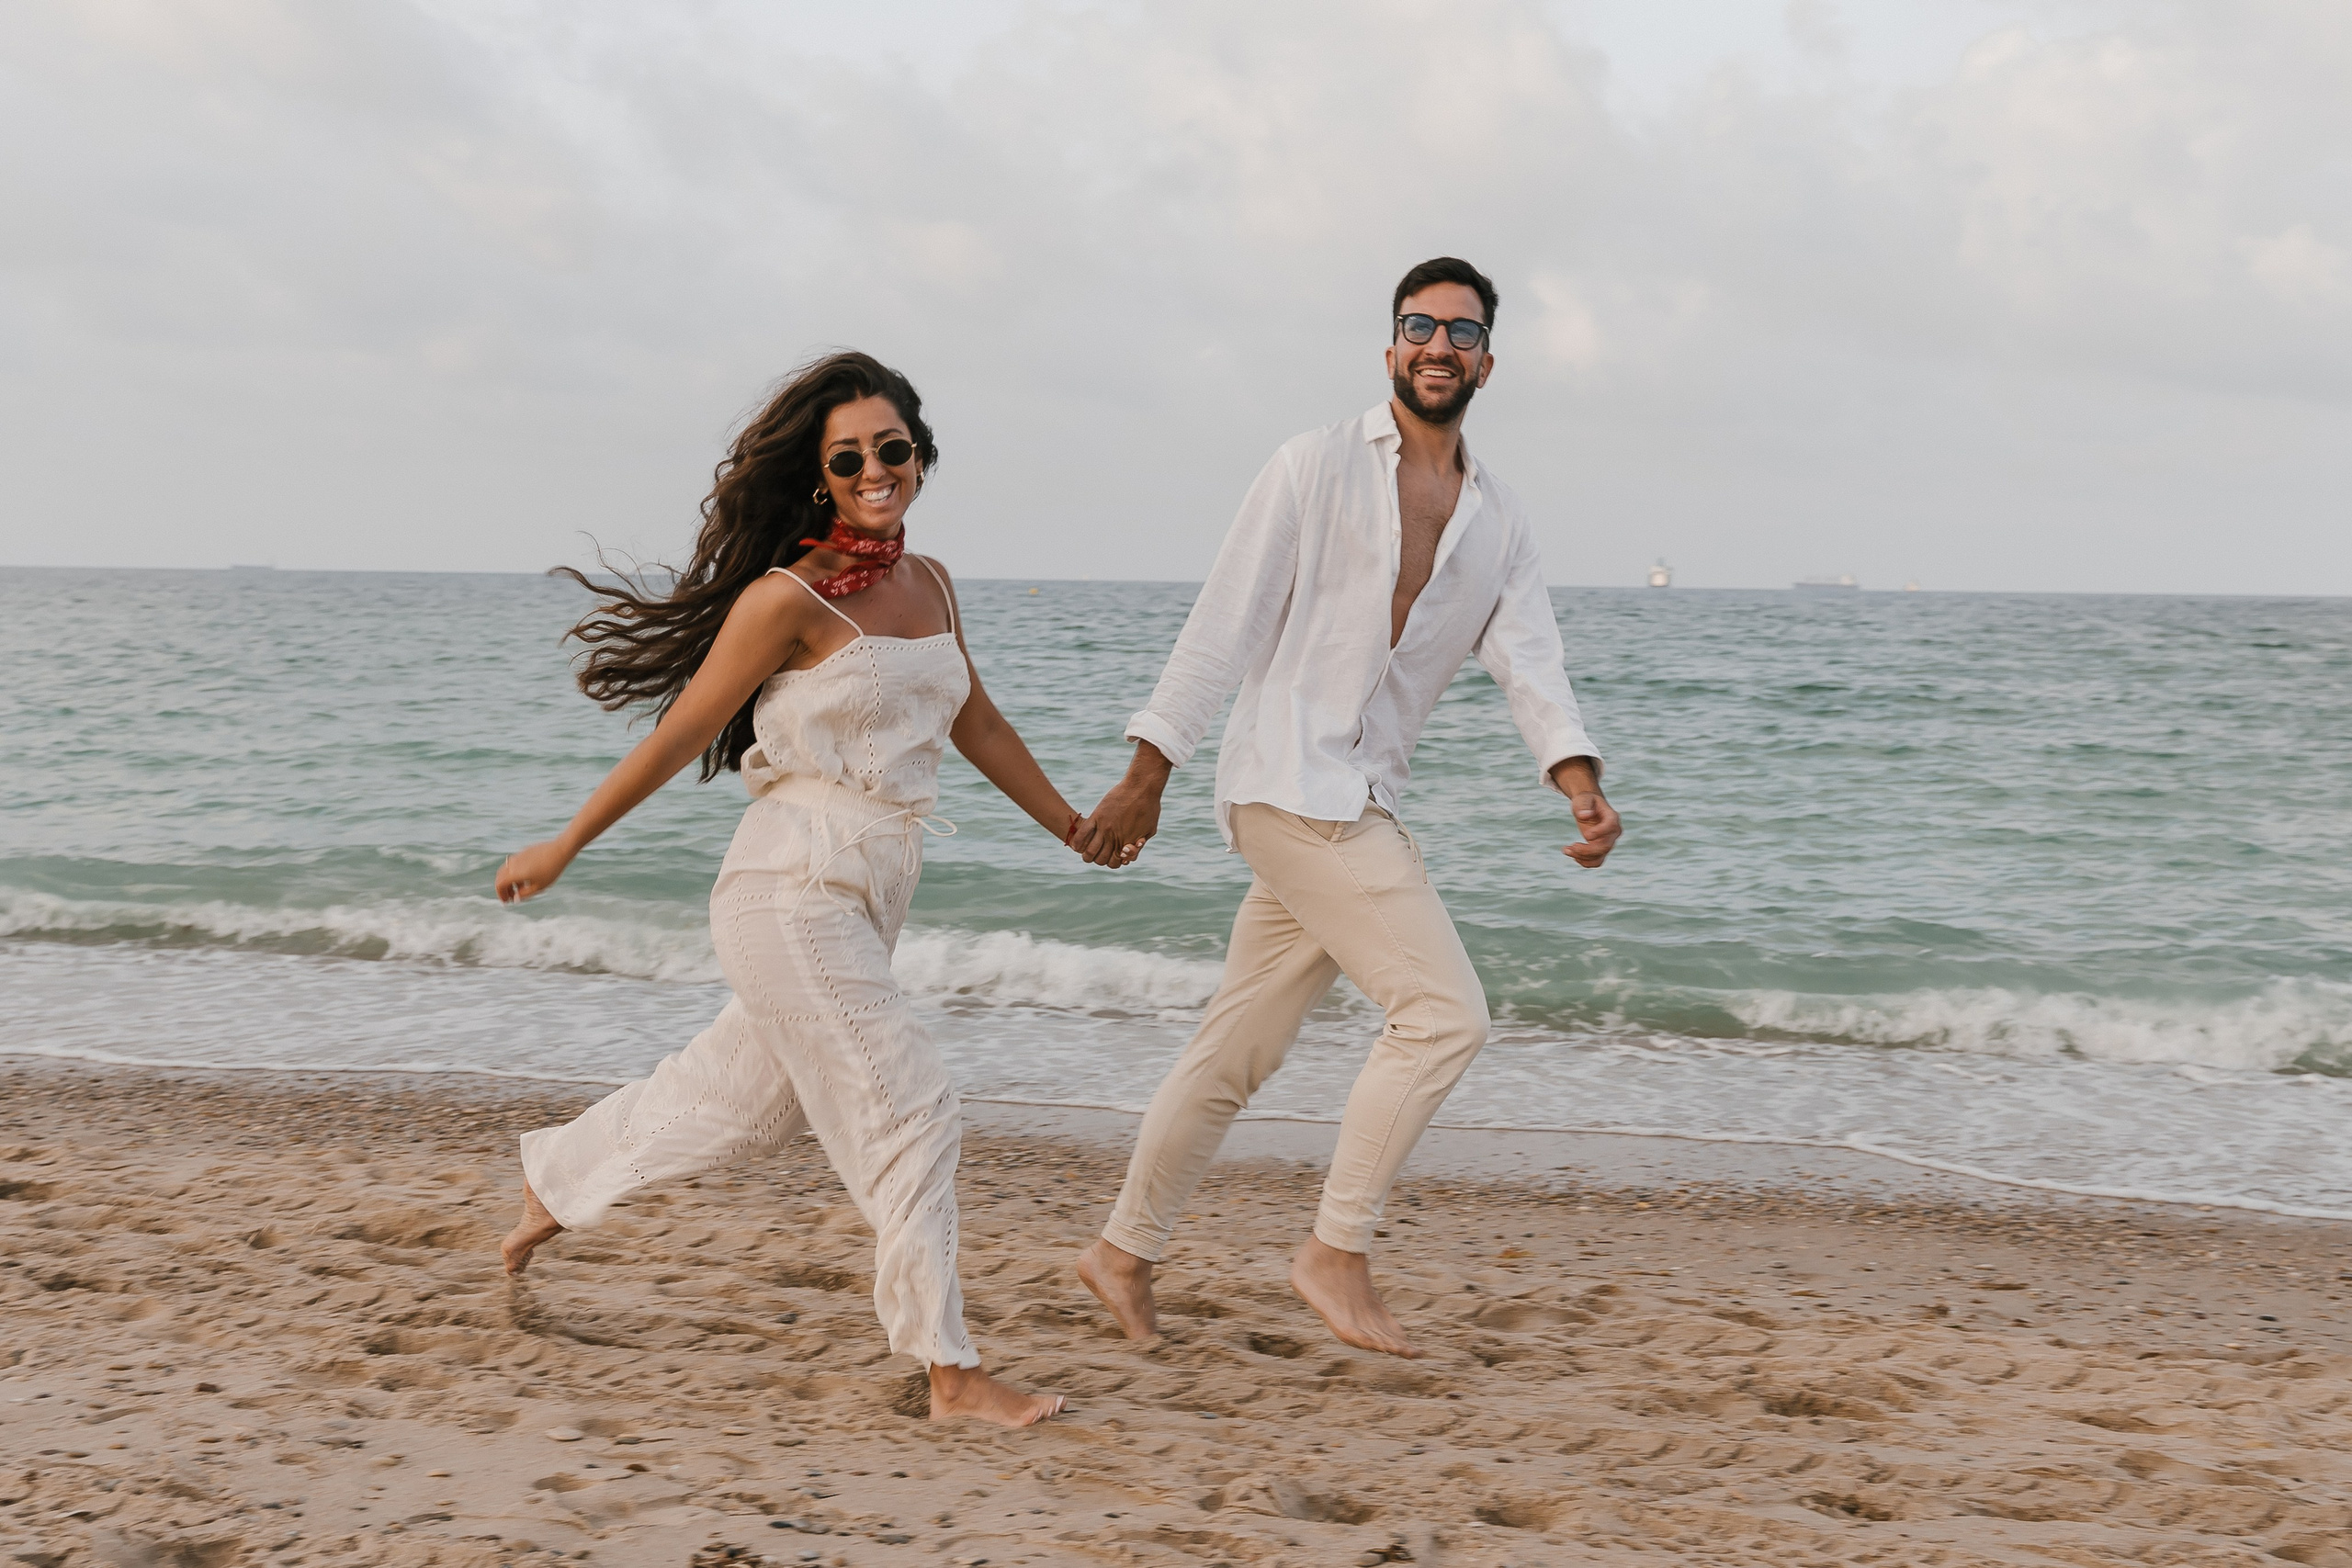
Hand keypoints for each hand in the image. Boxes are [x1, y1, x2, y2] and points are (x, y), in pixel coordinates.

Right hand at [496, 840, 572, 902]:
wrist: (560, 850)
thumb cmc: (551, 870)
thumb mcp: (539, 887)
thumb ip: (525, 894)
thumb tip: (515, 899)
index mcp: (514, 873)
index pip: (499, 885)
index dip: (501, 894)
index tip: (506, 902)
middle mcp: (513, 864)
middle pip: (500, 877)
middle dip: (504, 888)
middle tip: (511, 897)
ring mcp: (518, 856)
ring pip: (507, 870)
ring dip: (509, 880)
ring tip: (519, 888)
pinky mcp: (523, 852)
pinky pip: (514, 864)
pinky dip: (514, 873)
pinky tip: (526, 878)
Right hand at [1076, 754, 1167, 868]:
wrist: (1142, 787)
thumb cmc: (1149, 808)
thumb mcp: (1149, 831)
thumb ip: (1139, 845)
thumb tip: (1128, 855)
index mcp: (1127, 843)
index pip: (1114, 864)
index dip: (1112, 862)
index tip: (1112, 856)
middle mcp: (1114, 838)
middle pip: (1100, 860)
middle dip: (1100, 859)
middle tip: (1100, 852)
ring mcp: (1104, 827)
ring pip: (1089, 851)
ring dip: (1087, 855)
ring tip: (1087, 851)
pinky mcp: (1097, 816)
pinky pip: (1082, 834)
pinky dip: (1077, 842)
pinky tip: (1076, 845)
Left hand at [1550, 756, 1619, 868]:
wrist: (1590, 808)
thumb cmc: (1586, 802)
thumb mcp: (1583, 800)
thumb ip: (1583, 806)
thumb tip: (1584, 816)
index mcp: (1612, 817)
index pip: (1611, 826)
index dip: (1600, 832)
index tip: (1586, 835)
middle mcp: (1614, 832)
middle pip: (1605, 846)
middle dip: (1587, 850)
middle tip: (1570, 847)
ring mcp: (1609, 842)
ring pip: (1600, 857)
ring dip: (1582, 857)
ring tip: (1566, 850)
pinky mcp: (1602, 850)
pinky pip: (1596, 862)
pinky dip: (1584, 862)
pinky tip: (1571, 853)